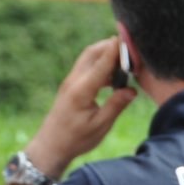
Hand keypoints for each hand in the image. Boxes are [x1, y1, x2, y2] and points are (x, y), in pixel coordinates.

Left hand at [26, 38, 136, 176]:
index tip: (128, 38)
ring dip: (106, 55)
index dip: (116, 49)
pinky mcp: (71, 85)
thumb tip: (132, 90)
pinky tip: (113, 76)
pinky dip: (101, 65)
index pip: (102, 63)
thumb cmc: (75, 139)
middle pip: (93, 52)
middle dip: (111, 46)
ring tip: (125, 63)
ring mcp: (71, 82)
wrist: (51, 145)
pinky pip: (87, 67)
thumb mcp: (100, 126)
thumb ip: (116, 106)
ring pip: (89, 58)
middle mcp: (74, 81)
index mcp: (82, 90)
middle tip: (130, 48)